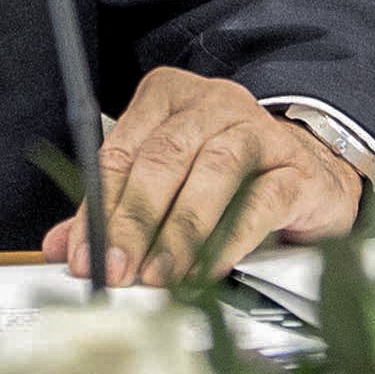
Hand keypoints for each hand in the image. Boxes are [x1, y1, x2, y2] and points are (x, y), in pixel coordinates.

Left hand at [40, 68, 361, 286]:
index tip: (85, 255)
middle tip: (118, 269)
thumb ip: (116, 209)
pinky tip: (207, 270)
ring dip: (179, 232)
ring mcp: (256, 130)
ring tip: (159, 276)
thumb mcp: (168, 184)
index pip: (121, 150)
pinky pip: (259, 202)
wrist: (311, 170)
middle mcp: (211, 104)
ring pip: (210, 173)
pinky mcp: (294, 168)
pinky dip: (230, 240)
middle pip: (162, 159)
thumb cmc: (231, 174)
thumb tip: (62, 246)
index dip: (99, 207)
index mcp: (167, 97)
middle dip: (134, 221)